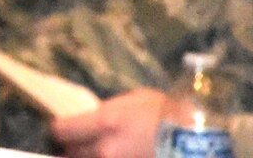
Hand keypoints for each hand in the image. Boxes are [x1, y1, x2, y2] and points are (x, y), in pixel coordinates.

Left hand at [51, 89, 166, 157]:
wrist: (194, 138)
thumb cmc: (165, 112)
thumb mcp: (133, 101)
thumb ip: (109, 112)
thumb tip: (96, 120)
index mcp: (104, 123)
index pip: (62, 130)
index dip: (57, 129)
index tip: (58, 128)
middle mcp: (105, 149)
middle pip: (70, 153)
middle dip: (69, 148)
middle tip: (72, 143)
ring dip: (85, 157)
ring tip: (89, 151)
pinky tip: (108, 154)